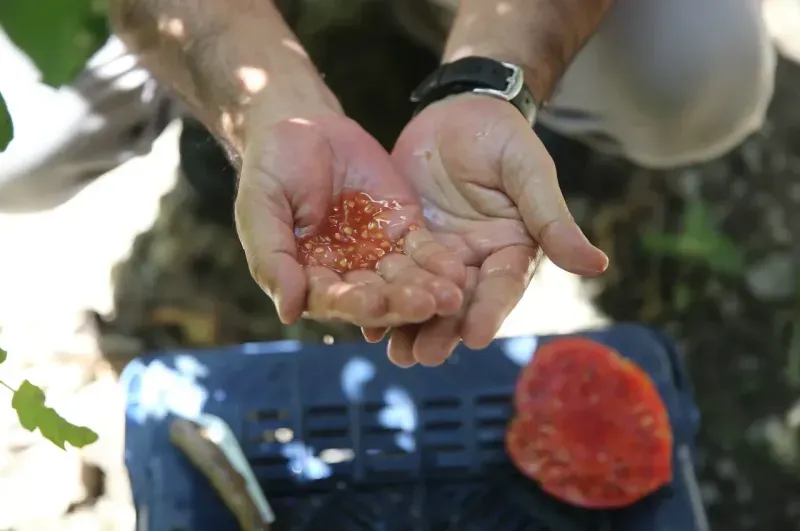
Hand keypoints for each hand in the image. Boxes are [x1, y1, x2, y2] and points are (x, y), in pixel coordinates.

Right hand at [235, 106, 466, 327]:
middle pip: (377, 297)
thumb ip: (272, 258)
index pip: (334, 300)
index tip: (374, 304)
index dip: (354, 303)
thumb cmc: (272, 169)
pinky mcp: (404, 231)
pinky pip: (425, 251)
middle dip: (401, 303)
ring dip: (427, 290)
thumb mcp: (260, 208)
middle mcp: (347, 276)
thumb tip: (288, 312)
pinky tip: (457, 272)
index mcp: (310, 279)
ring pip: (406, 280)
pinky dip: (440, 263)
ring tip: (450, 296)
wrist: (303, 125)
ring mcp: (379, 255)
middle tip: (426, 305)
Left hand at [371, 94, 607, 365]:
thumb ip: (552, 220)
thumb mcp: (529, 172)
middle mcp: (474, 261)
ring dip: (408, 325)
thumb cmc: (503, 137)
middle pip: (458, 303)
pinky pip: (392, 273)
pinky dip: (380, 294)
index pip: (500, 287)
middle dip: (442, 331)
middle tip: (424, 358)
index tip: (476, 336)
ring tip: (393, 353)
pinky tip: (362, 316)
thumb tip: (598, 265)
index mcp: (509, 250)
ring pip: (423, 296)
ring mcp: (437, 255)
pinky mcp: (404, 242)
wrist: (459, 111)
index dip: (489, 311)